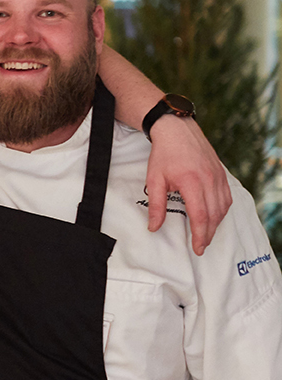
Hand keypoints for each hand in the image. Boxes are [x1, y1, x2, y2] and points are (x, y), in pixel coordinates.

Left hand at [144, 116, 230, 254]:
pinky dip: (222, 211)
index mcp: (192, 182)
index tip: (197, 248)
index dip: (199, 235)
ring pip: (222, 207)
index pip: (200, 215)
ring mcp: (218, 176)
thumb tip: (153, 227)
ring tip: (205, 235)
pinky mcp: (221, 174)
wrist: (177, 131)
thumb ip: (156, 206)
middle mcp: (209, 180)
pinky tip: (214, 217)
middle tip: (201, 247)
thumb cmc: (164, 155)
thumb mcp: (154, 180)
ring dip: (215, 224)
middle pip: (214, 215)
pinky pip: (226, 198)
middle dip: (208, 234)